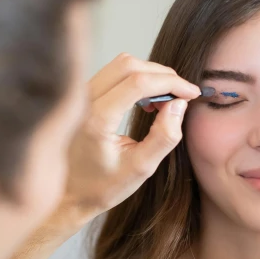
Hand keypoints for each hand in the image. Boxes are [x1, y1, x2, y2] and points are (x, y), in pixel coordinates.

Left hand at [52, 53, 199, 228]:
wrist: (68, 194)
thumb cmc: (102, 186)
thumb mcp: (141, 168)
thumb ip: (164, 136)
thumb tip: (179, 104)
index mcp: (97, 119)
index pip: (138, 82)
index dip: (171, 82)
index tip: (192, 93)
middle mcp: (84, 101)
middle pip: (129, 65)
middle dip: (162, 74)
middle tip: (182, 94)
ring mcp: (80, 96)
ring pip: (121, 65)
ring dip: (150, 75)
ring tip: (165, 102)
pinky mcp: (82, 96)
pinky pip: (113, 74)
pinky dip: (136, 79)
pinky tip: (147, 102)